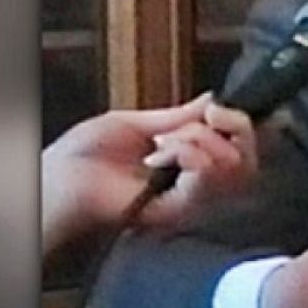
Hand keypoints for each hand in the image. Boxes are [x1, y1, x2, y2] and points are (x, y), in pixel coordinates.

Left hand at [41, 93, 255, 255]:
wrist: (59, 178)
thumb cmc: (83, 156)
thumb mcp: (138, 123)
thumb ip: (179, 116)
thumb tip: (213, 98)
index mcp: (187, 162)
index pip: (239, 148)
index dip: (241, 123)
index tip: (218, 107)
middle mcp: (195, 183)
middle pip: (248, 159)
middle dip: (234, 126)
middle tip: (208, 116)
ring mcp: (190, 199)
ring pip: (232, 164)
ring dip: (200, 140)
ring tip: (165, 144)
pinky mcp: (178, 209)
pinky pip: (207, 177)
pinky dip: (189, 154)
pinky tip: (163, 154)